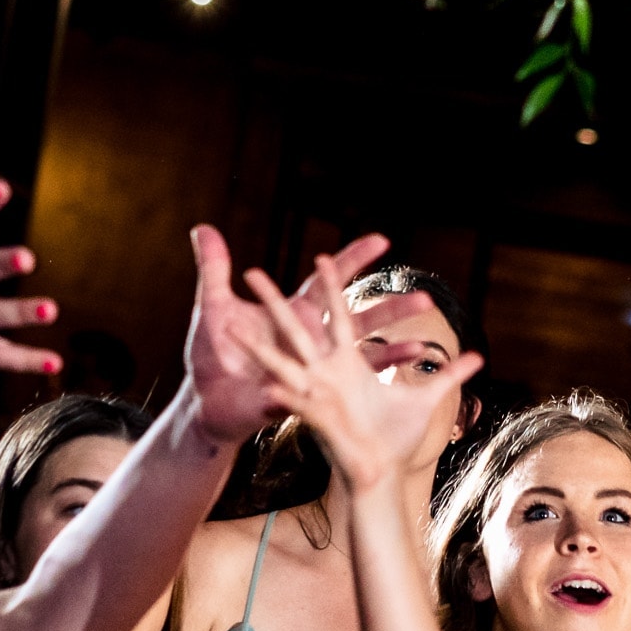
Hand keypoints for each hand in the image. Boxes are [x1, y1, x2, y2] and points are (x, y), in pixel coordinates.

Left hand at [182, 226, 431, 446]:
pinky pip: (350, 393)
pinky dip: (367, 388)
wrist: (207, 403)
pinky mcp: (309, 397)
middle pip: (359, 319)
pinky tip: (397, 381)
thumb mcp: (213, 309)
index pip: (327, 284)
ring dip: (394, 349)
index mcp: (295, 316)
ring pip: (363, 357)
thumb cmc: (213, 357)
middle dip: (392, 309)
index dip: (353, 260)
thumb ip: (213, 269)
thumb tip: (204, 228)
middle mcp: (312, 342)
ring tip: (424, 344)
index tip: (382, 240)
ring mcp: (315, 370)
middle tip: (427, 298)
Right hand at [228, 252, 482, 492]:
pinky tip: (264, 385)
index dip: (333, 283)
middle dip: (271, 301)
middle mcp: (323, 372)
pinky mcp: (312, 417)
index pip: (337, 312)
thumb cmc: (392, 442)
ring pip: (279, 360)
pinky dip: (278, 394)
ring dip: (256, 345)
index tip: (324, 254)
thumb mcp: (426, 401)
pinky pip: (289, 402)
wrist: (377, 480)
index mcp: (345, 362)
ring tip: (229, 329)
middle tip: (251, 274)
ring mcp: (313, 392)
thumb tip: (478, 357)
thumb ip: (448, 376)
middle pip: (293, 326)